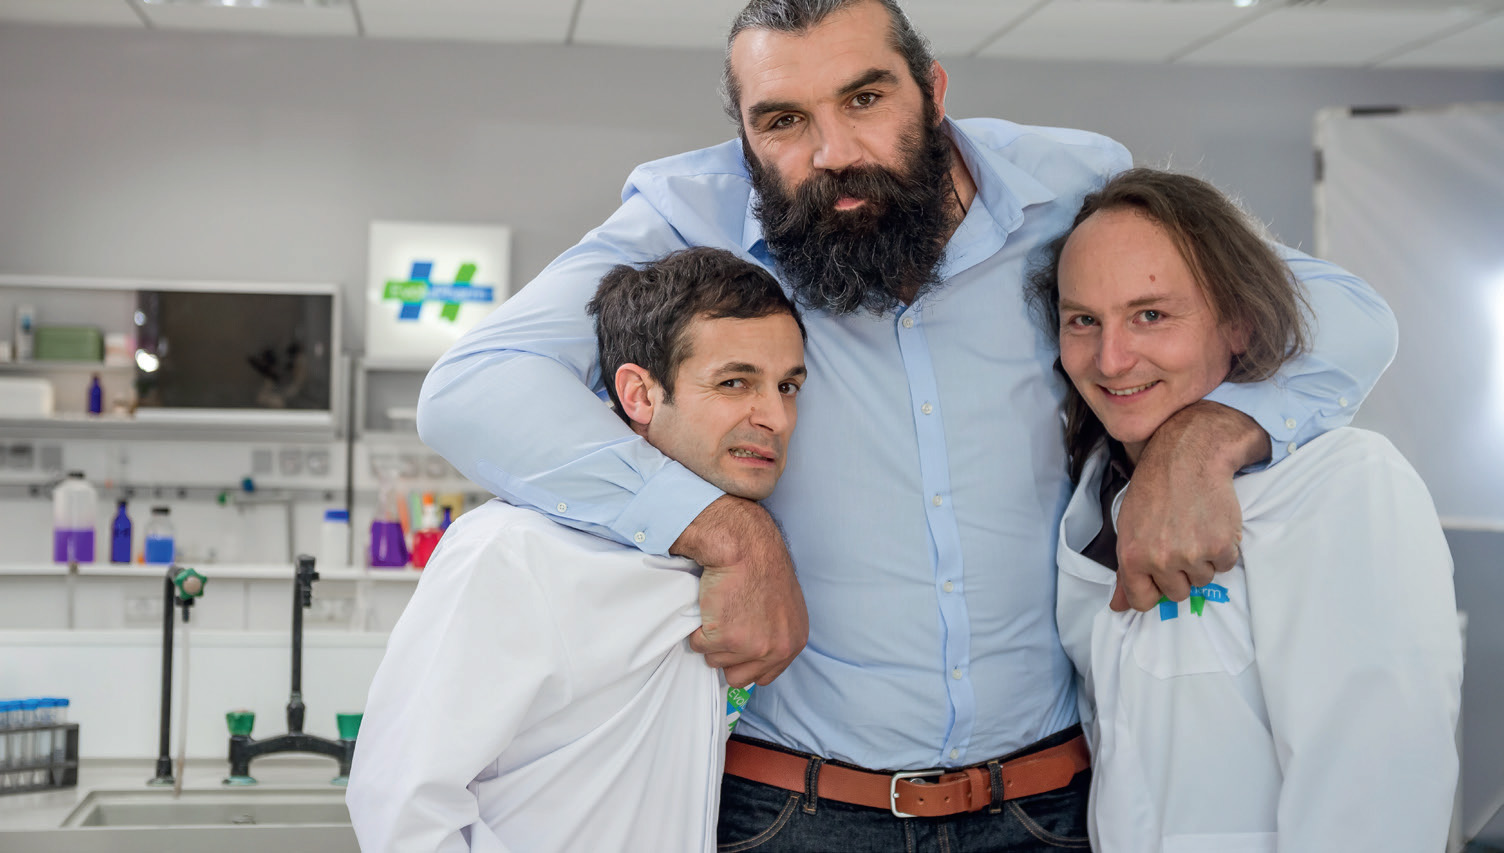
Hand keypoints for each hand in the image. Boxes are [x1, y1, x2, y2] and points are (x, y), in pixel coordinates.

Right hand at [671, 495, 807, 685]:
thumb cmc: (761, 567)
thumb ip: (775, 634)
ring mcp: (752, 646)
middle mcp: (777, 649)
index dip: (744, 661)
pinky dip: (698, 627)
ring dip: (711, 638)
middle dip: (726, 655)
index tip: (737, 642)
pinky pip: (699, 646)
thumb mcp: (784, 607)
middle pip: (738, 677)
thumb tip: (756, 654)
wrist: (745, 547)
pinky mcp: (726, 638)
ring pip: (715, 661)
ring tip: (722, 608)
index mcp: (793, 643)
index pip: (763, 676)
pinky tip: (711, 604)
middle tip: (726, 624)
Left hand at [1113, 401, 1267, 611]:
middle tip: (1178, 541)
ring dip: (1201, 560)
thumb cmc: (1154, 490)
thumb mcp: (1129, 527)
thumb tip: (1118, 608)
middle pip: (1176, 593)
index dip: (1151, 591)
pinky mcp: (1221, 547)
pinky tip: (1211, 524)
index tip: (1158, 578)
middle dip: (1178, 573)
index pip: (1141, 601)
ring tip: (1194, 528)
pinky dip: (1222, 549)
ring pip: (1202, 580)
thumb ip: (1126, 571)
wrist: (1189, 457)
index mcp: (1132, 557)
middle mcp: (1161, 560)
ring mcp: (1193, 555)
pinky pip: (1225, 565)